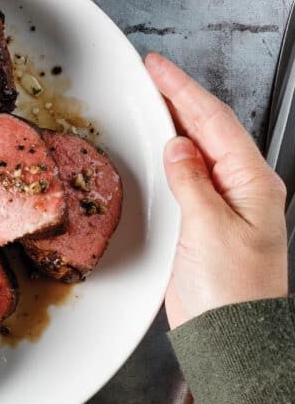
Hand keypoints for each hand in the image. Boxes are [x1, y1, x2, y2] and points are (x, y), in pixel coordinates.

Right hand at [145, 53, 288, 327]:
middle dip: (179, 98)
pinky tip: (158, 151)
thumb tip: (178, 147)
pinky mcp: (204, 224)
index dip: (183, 90)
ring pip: (198, 150)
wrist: (230, 336)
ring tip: (151, 100)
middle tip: (150, 74)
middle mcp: (242, 189)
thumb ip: (192, 183)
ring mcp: (224, 206)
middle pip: (209, 129)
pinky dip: (170, 156)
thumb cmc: (233, 291)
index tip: (157, 67)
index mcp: (253, 183)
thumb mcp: (210, 229)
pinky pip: (187, 177)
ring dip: (175, 122)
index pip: (214, 121)